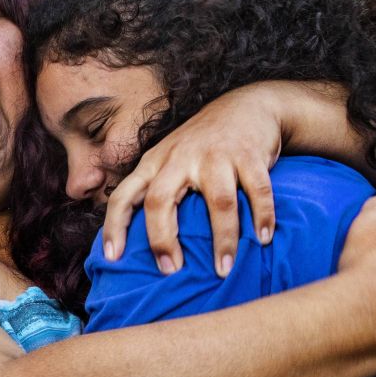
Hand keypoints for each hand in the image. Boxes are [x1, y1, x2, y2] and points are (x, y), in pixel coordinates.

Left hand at [103, 83, 282, 276]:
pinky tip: (264, 239)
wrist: (246, 106)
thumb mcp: (169, 158)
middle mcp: (181, 157)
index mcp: (156, 162)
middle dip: (162, 238)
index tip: (111, 257)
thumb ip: (154, 189)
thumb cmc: (202, 145)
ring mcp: (216, 155)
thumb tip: (136, 241)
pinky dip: (262, 216)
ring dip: (223, 239)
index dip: (114, 225)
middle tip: (170, 270)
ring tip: (224, 270)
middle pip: (161, 199)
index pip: (125, 194)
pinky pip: (257, 191)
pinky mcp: (249, 155)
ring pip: (218, 202)